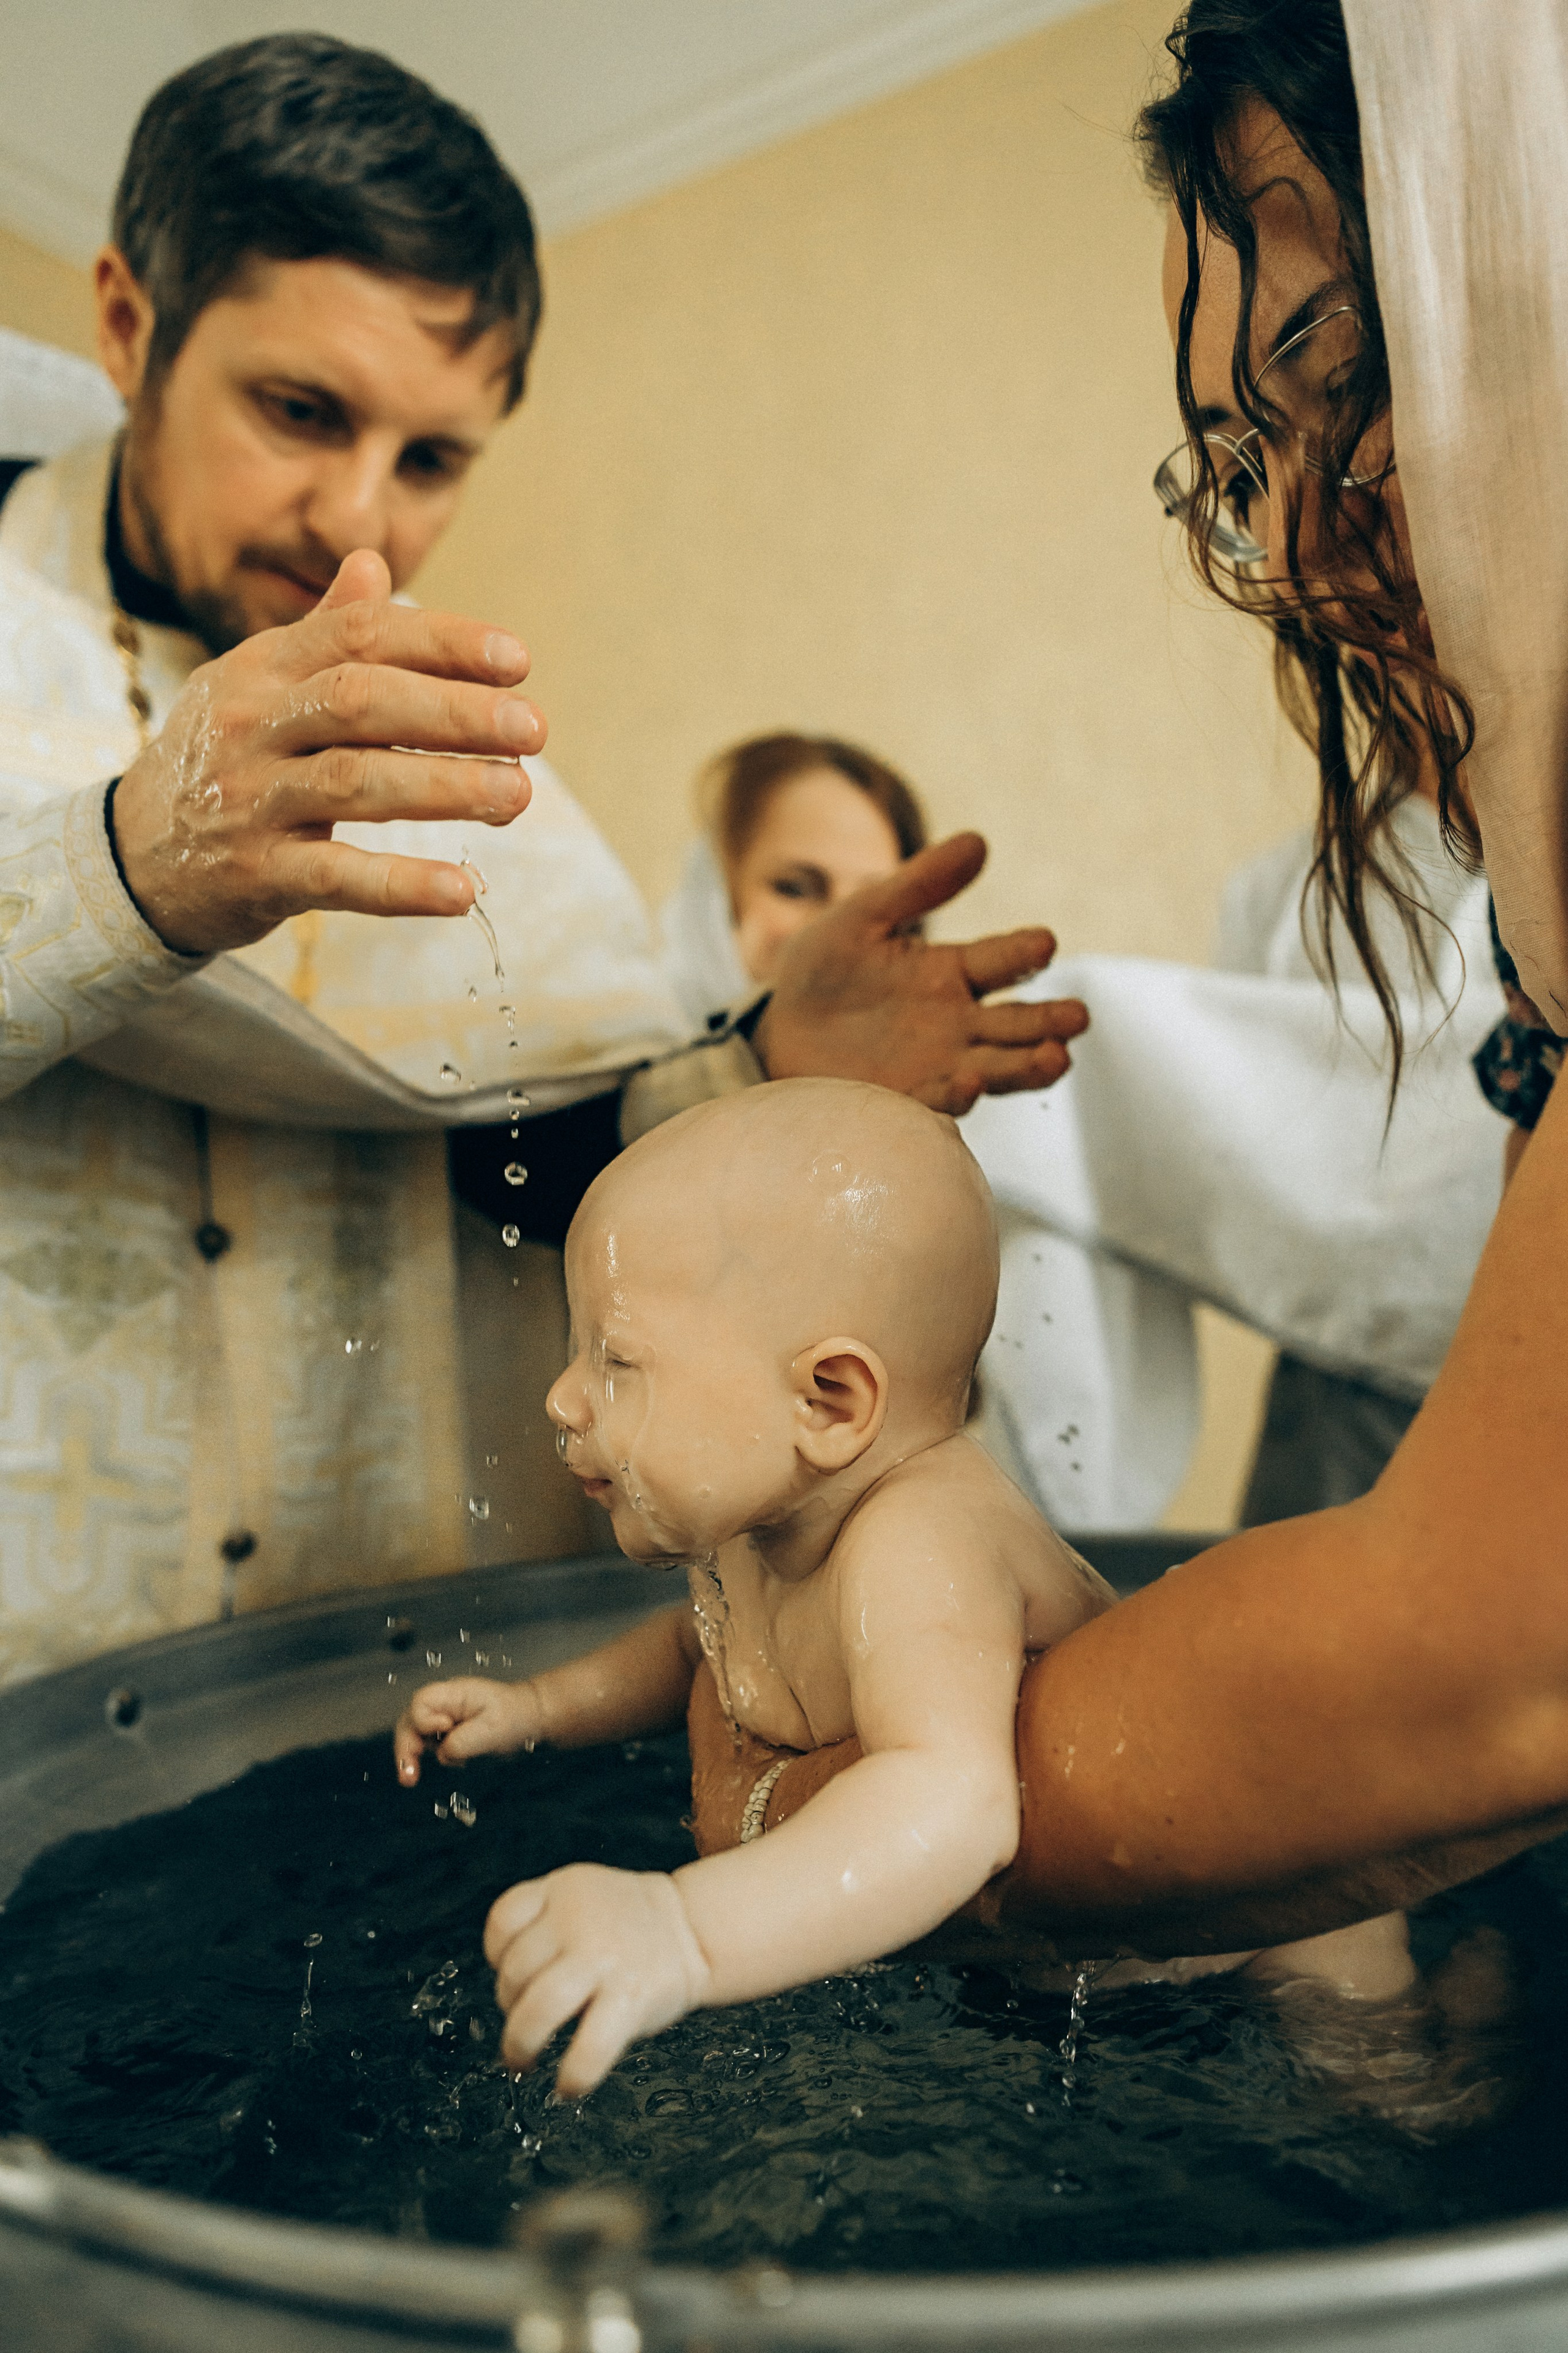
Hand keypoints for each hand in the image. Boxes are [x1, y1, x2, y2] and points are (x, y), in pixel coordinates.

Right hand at [111, 549, 545, 953]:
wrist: (133, 850)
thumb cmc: (224, 757)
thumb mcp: (259, 683)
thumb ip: (323, 631)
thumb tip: (374, 564)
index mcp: (264, 667)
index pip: (360, 637)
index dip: (442, 643)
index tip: (517, 660)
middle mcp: (253, 724)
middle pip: (364, 701)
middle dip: (456, 712)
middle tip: (534, 730)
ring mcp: (251, 800)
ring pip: (356, 783)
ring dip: (446, 788)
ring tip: (518, 796)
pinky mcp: (256, 873)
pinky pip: (335, 877)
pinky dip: (402, 885)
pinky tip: (462, 892)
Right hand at [394, 1677, 541, 1783]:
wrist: (531, 1718)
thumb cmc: (515, 1716)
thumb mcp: (491, 1730)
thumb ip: (461, 1742)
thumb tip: (441, 1753)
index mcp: (453, 1694)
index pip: (421, 1703)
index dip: (425, 1721)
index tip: (445, 1730)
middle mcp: (444, 1704)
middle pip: (409, 1720)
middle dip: (404, 1748)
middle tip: (407, 1776)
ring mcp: (444, 1717)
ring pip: (415, 1735)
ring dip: (414, 1755)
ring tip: (412, 1777)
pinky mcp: (448, 1732)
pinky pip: (430, 1745)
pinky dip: (434, 1757)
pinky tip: (456, 1763)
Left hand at [486, 1864, 711, 2094]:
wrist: (693, 1928)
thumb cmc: (629, 1923)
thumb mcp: (581, 1895)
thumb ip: (543, 1924)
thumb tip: (509, 1988)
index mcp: (564, 1888)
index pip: (503, 1920)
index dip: (495, 1956)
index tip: (511, 1975)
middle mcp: (579, 1919)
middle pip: (514, 1971)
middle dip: (509, 2007)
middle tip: (521, 2026)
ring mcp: (604, 1958)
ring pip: (538, 2009)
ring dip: (520, 2045)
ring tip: (524, 2060)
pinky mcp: (631, 1998)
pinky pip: (589, 2049)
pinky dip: (572, 2076)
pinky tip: (567, 2086)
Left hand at [753, 832, 1087, 1114]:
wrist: (773, 1029)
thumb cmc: (821, 970)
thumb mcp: (862, 917)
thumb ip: (917, 884)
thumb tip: (978, 841)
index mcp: (952, 973)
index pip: (1002, 960)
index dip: (1024, 952)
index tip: (1043, 943)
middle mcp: (957, 1021)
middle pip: (1016, 1022)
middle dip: (1048, 1021)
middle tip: (1076, 1017)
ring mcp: (938, 1063)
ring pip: (999, 1066)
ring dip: (1028, 1065)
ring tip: (1057, 1058)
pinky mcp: (907, 1100)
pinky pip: (940, 1101)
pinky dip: (959, 1094)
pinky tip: (972, 1081)